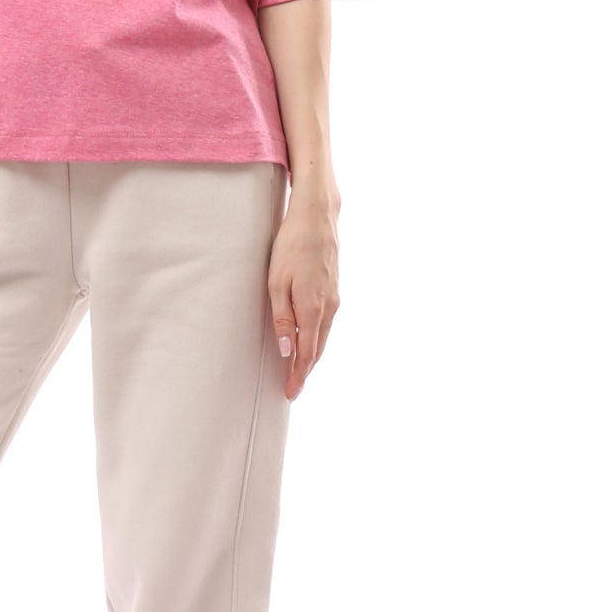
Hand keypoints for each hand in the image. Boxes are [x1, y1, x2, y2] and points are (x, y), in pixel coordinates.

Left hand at [267, 185, 339, 400]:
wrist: (317, 217)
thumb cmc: (291, 246)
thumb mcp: (277, 282)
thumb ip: (282, 318)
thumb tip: (286, 350)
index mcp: (312, 308)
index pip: (306, 352)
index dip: (298, 375)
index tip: (290, 393)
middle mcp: (328, 307)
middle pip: (318, 348)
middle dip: (304, 371)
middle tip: (292, 389)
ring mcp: (334, 298)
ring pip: (323, 336)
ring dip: (311, 355)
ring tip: (298, 371)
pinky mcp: (334, 289)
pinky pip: (325, 323)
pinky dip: (317, 338)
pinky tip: (308, 341)